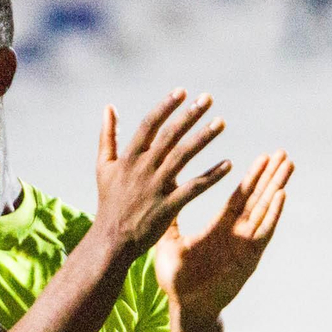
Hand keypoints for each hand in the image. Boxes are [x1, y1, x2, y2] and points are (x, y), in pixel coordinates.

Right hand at [91, 89, 231, 258]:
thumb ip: (107, 136)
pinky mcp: (169, 207)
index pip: (149, 125)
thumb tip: (109, 107)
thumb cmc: (109, 202)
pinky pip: (194, 188)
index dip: (166, 107)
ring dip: (204, 138)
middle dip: (190, 115)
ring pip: (184, 157)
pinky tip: (228, 164)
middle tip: (208, 99)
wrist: (111, 240)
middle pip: (170, 136)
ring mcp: (156, 187)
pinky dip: (211, 176)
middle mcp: (143, 168)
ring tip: (221, 123)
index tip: (182, 91)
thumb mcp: (103, 166)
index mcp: (129, 157)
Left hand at [155, 150, 293, 321]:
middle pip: (258, 199)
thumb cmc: (176, 281)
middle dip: (271, 176)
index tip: (264, 157)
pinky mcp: (250, 257)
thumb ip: (171, 220)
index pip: (239, 196)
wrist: (185, 307)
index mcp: (219, 227)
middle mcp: (236, 233)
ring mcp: (245, 245)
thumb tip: (163, 199)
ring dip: (277, 187)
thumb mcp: (170, 243)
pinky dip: (273, 213)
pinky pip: (264, 231)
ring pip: (265, 210)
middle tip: (283, 153)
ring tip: (288, 166)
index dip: (252, 177)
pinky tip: (282, 195)